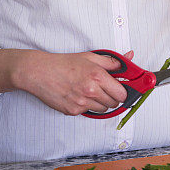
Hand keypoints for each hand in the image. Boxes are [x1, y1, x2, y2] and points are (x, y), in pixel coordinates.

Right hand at [17, 49, 133, 115]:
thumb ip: (111, 61)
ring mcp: (81, 103)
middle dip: (112, 96)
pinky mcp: (73, 111)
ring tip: (90, 91)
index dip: (122, 91)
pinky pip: (88, 111)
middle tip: (104, 88)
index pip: (121, 93)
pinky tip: (78, 95)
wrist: (40, 72)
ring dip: (100, 102)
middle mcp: (91, 90)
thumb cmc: (64, 63)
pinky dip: (86, 105)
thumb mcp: (90, 57)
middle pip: (114, 103)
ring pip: (102, 109)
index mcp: (97, 76)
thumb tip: (129, 58)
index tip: (120, 88)